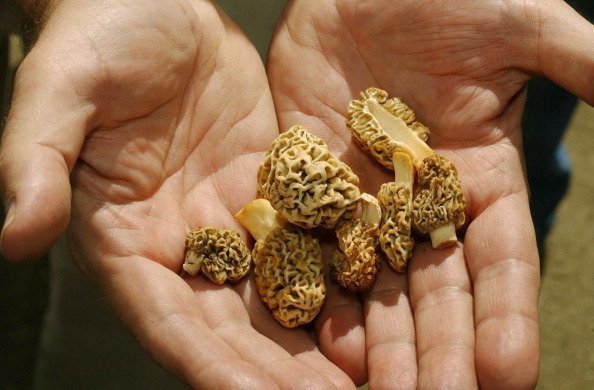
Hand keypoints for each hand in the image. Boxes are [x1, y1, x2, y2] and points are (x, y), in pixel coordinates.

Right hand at [0, 0, 353, 387]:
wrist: (154, 2)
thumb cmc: (98, 38)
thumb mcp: (58, 92)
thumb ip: (34, 164)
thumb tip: (17, 237)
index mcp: (126, 237)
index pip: (169, 320)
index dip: (213, 365)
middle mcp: (182, 241)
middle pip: (233, 323)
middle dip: (277, 370)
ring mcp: (230, 216)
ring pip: (278, 290)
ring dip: (317, 336)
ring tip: (365, 371)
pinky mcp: (269, 185)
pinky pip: (307, 236)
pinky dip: (338, 272)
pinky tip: (374, 300)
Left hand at [268, 0, 593, 386]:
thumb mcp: (519, 27)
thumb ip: (579, 65)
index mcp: (480, 176)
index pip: (501, 262)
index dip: (507, 315)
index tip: (511, 372)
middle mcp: (423, 203)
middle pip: (436, 291)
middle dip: (440, 350)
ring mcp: (365, 200)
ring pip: (377, 285)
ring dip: (381, 344)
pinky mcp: (314, 187)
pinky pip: (318, 251)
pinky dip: (323, 297)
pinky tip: (326, 344)